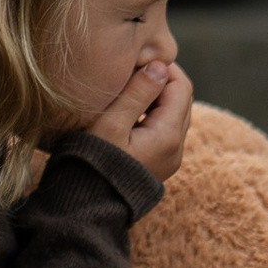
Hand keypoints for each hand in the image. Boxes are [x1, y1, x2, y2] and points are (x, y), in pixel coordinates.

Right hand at [83, 51, 192, 185]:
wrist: (86, 206)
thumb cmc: (91, 162)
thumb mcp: (110, 124)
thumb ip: (137, 93)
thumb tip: (160, 66)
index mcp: (168, 136)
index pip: (181, 87)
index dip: (162, 68)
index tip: (136, 61)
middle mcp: (176, 148)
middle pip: (182, 100)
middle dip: (161, 81)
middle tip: (131, 72)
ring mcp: (169, 158)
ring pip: (174, 114)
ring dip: (156, 98)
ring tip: (126, 91)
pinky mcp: (159, 163)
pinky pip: (164, 129)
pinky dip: (151, 114)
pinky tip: (127, 113)